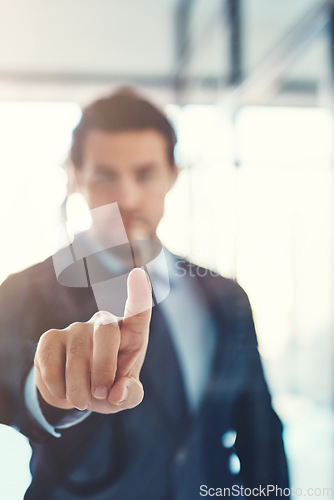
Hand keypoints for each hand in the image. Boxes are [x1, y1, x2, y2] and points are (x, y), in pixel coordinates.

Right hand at [34, 268, 151, 413]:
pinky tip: (63, 392)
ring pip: (77, 356)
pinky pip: (51, 364)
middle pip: (107, 331)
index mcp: (131, 334)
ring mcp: (77, 328)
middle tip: (101, 394)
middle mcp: (105, 323)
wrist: (77, 393)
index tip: (138, 274)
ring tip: (82, 400)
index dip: (139, 293)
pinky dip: (57, 388)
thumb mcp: (126, 397)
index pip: (138, 310)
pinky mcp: (50, 338)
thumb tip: (118, 392)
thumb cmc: (110, 388)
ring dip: (79, 389)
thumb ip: (131, 395)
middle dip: (104, 368)